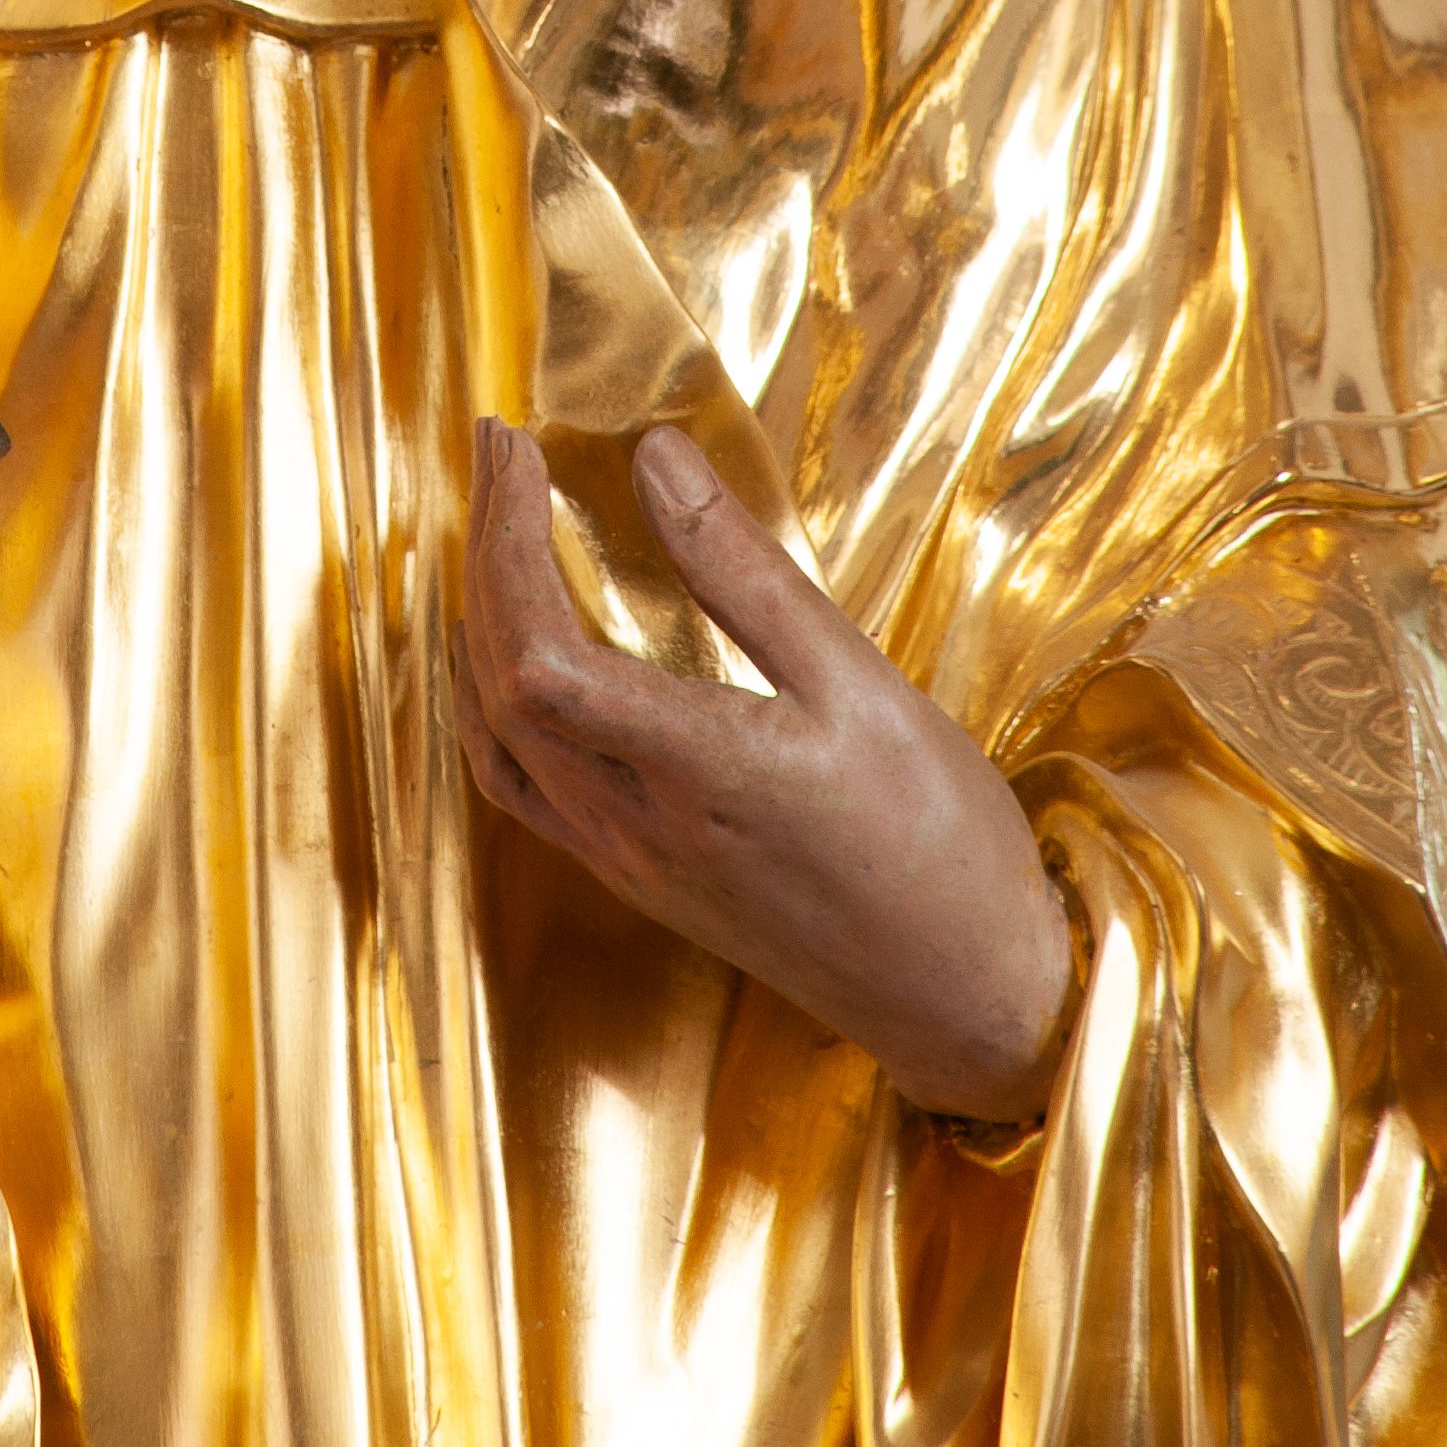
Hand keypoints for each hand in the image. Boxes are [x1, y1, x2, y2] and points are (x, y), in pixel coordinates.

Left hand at [455, 422, 1076, 1122]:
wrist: (967, 998)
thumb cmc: (939, 838)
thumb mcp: (860, 684)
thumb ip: (745, 571)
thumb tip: (658, 457)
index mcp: (697, 769)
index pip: (540, 654)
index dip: (506, 541)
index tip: (520, 448)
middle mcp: (637, 825)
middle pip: (503, 677)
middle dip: (486, 548)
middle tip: (500, 448)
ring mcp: (628, 862)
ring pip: (497, 731)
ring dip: (479, 617)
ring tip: (495, 524)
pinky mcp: (638, 882)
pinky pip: (520, 785)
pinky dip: (488, 702)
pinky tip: (507, 654)